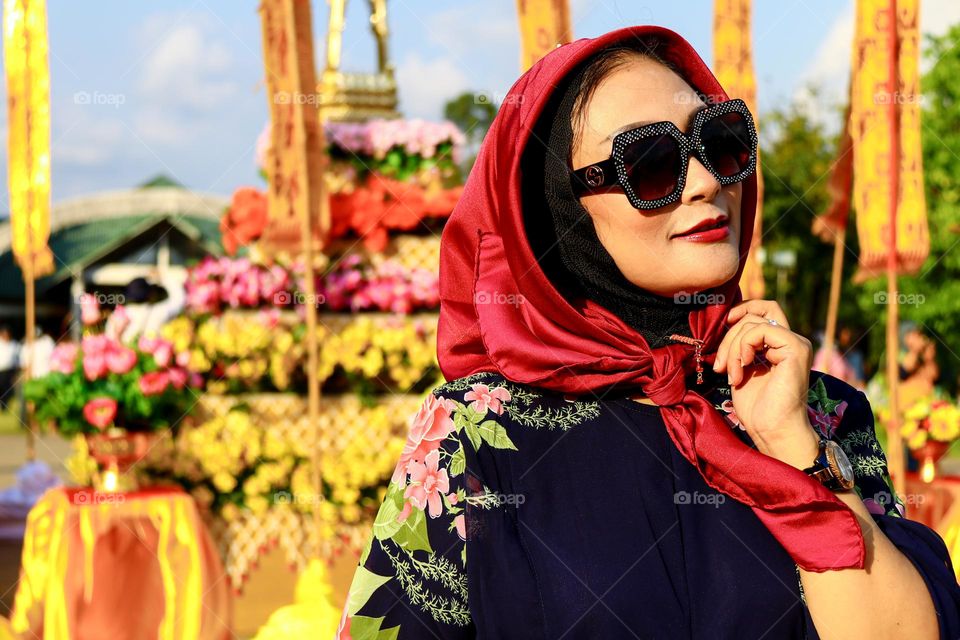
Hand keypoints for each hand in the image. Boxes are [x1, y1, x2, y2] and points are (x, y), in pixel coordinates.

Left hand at [712, 300, 818, 468]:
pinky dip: (743, 347)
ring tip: (730, 374)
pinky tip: (742, 368)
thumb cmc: (756, 407)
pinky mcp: (795, 349)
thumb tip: (726, 321)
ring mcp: (796, 343)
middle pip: (754, 314)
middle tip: (719, 365)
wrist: (771, 430)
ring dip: (732, 348)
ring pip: (753, 322)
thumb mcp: (741, 368)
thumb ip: (740, 346)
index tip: (723, 324)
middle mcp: (792, 341)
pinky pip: (760, 330)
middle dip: (728, 336)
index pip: (765, 309)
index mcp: (781, 345)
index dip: (742, 309)